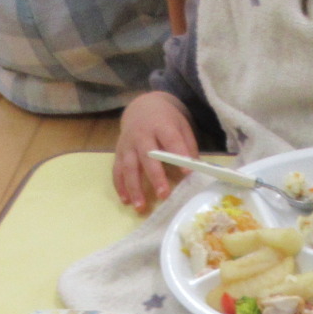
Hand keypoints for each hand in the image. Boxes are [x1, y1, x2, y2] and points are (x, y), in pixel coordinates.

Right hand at [114, 93, 197, 214]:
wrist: (141, 108)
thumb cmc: (165, 121)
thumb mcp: (181, 126)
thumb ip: (187, 146)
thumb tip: (195, 169)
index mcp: (161, 125)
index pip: (171, 140)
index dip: (178, 155)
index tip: (187, 172)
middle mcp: (141, 134)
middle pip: (147, 156)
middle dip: (155, 176)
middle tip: (163, 195)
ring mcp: (128, 144)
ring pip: (129, 166)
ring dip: (134, 187)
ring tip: (140, 206)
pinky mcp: (119, 153)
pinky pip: (117, 170)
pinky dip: (120, 186)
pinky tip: (126, 200)